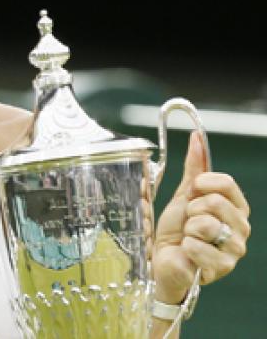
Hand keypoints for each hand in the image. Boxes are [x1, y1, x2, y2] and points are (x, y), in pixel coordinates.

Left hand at [152, 131, 250, 302]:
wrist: (164, 259)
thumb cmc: (175, 230)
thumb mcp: (184, 194)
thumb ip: (194, 168)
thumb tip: (197, 137)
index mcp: (236, 207)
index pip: (226, 183)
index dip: (202, 185)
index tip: (191, 194)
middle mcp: (241, 228)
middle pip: (215, 202)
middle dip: (191, 210)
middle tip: (188, 221)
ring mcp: (235, 249)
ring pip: (205, 224)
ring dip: (187, 230)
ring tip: (188, 238)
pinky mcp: (223, 267)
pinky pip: (196, 246)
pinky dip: (185, 247)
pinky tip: (188, 252)